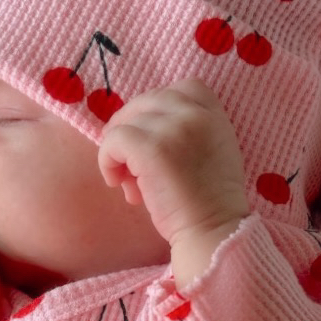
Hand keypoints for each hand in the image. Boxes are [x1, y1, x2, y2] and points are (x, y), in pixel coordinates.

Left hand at [96, 78, 249, 253]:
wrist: (213, 232)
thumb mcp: (212, 152)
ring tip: (130, 183)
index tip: (152, 139)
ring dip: (119, 151)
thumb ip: (189, 131)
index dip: (158, 111)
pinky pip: (113, 140)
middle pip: (146, 101)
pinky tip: (118, 183)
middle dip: (131, 129)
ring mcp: (174, 128)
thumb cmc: (208, 203)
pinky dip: (107, 161)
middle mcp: (196, 114)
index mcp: (213, 114)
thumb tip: (137, 126)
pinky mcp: (152, 148)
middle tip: (131, 165)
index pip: (181, 88)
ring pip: (125, 122)